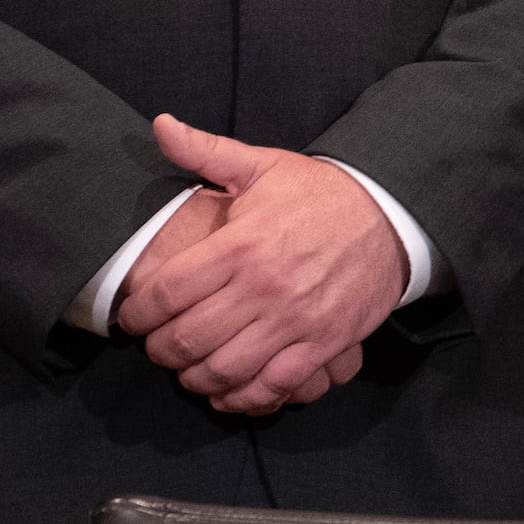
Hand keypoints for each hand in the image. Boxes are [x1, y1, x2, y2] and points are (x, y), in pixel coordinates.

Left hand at [116, 114, 400, 413]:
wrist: (390, 213)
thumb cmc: (318, 193)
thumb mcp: (263, 165)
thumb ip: (205, 152)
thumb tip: (159, 126)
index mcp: (240, 244)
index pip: (165, 294)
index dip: (137, 314)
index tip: (133, 317)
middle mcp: (262, 286)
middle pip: (185, 338)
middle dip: (159, 350)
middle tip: (156, 345)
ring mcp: (293, 319)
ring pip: (222, 368)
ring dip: (193, 377)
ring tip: (187, 368)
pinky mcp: (322, 342)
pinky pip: (271, 385)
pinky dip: (241, 398)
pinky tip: (226, 391)